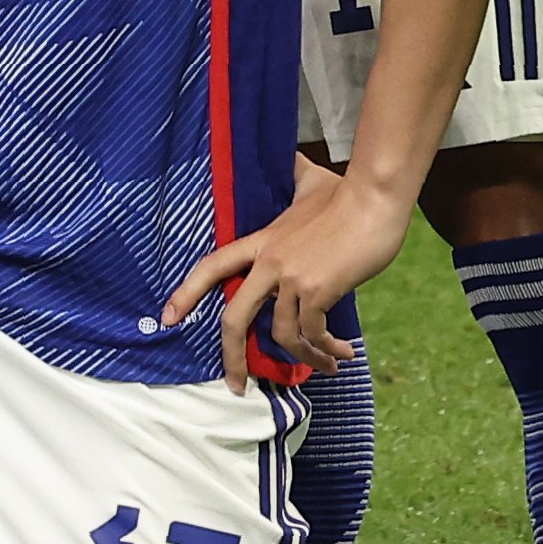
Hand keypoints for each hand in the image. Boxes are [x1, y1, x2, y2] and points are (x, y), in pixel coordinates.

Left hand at [160, 159, 402, 384]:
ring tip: (327, 365)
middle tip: (236, 385)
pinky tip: (342, 353)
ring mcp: (292, 277)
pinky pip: (313, 333)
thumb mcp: (309, 181)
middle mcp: (269, 262)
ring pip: (282, 333)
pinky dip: (325, 350)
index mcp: (262, 241)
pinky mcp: (319, 289)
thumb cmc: (347, 192)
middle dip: (231, 356)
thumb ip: (294, 178)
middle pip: (234, 316)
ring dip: (304, 358)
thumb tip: (293, 158)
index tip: (167, 317)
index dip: (187, 292)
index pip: (212, 266)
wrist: (374, 197)